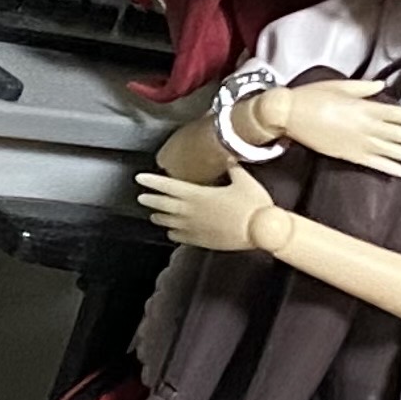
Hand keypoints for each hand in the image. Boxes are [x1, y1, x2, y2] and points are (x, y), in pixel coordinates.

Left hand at [135, 165, 282, 255]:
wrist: (260, 232)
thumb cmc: (253, 205)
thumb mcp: (244, 180)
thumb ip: (233, 169)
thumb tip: (229, 158)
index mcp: (197, 194)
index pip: (168, 186)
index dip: (152, 181)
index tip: (140, 178)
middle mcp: (191, 211)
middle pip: (163, 205)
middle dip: (150, 200)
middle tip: (141, 197)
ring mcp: (194, 228)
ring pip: (169, 222)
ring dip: (159, 217)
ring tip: (153, 215)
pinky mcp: (201, 241)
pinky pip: (180, 237)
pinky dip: (173, 233)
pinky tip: (172, 232)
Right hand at [257, 77, 400, 175]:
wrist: (289, 115)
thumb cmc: (312, 97)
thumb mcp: (340, 86)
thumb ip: (364, 88)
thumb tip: (382, 86)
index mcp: (365, 108)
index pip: (399, 114)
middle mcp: (365, 127)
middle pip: (398, 134)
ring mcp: (357, 143)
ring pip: (389, 151)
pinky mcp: (348, 155)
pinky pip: (373, 163)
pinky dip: (388, 167)